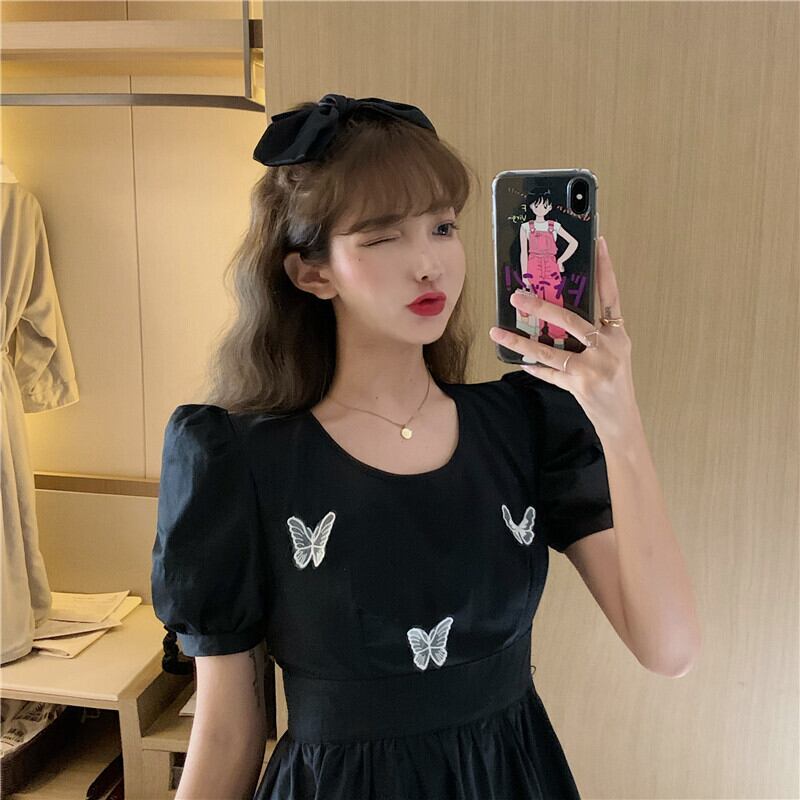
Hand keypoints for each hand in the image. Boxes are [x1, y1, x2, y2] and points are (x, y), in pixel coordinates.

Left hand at [489, 236, 637, 437]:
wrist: (622, 420)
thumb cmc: (614, 382)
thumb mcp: (613, 353)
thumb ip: (594, 333)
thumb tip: (556, 313)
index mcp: (619, 334)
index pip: (611, 295)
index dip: (605, 268)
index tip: (597, 242)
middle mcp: (609, 347)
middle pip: (570, 319)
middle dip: (540, 307)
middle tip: (517, 296)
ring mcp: (594, 367)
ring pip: (549, 349)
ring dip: (519, 341)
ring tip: (497, 332)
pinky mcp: (580, 385)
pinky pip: (549, 372)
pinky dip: (533, 367)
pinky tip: (518, 362)